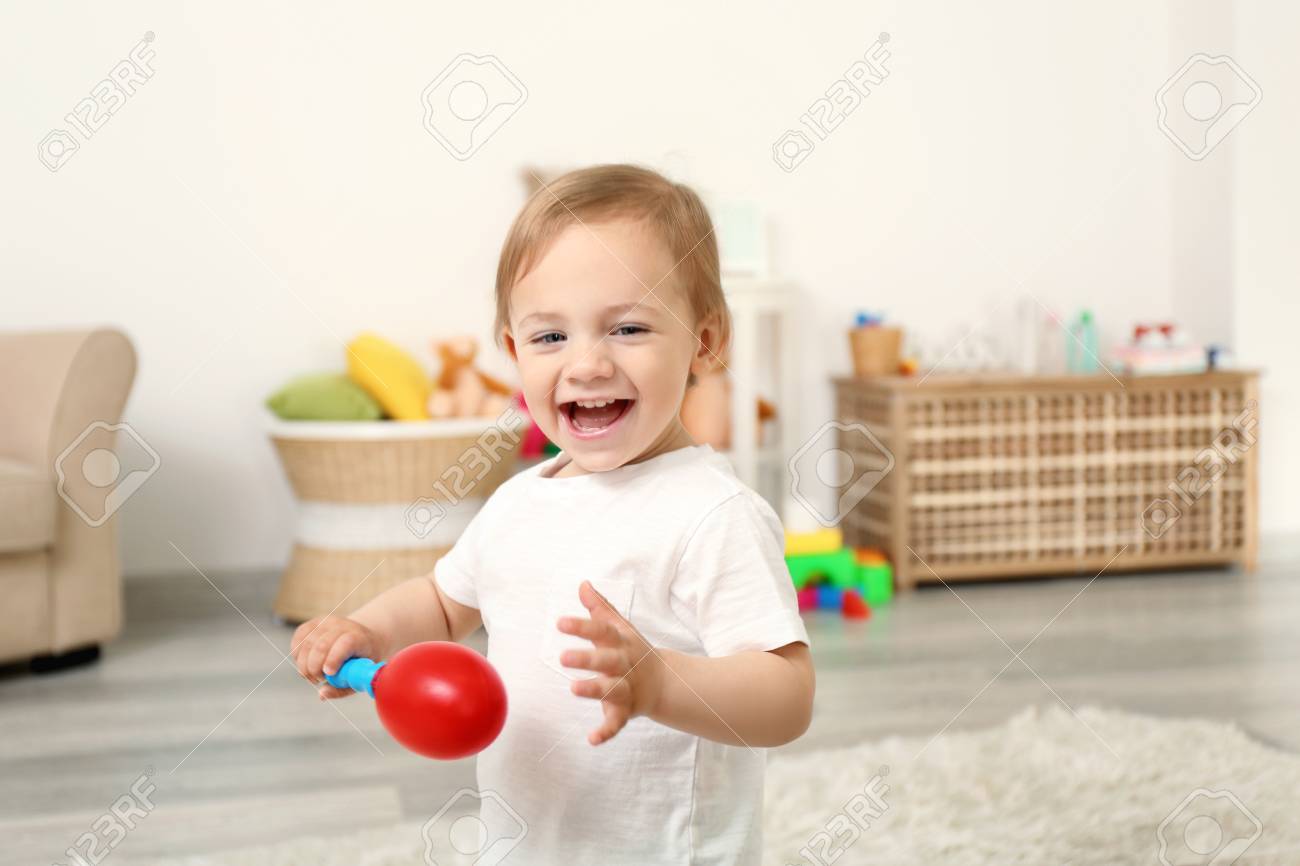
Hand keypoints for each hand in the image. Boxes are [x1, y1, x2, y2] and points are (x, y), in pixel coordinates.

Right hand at [290, 615, 384, 699]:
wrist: (362, 637)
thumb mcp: (358, 676)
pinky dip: (297, 657)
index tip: (328, 674)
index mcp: (359, 638)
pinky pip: (297, 641)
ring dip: (304, 666)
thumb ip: (342, 689)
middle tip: (318, 680)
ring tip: (314, 675)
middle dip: (315, 668)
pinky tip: (307, 663)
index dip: (334, 659)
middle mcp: (341, 626)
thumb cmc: (361, 661)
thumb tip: (321, 695)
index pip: (345, 643)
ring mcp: (325, 622)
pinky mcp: (311, 625)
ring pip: (305, 644)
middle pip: (321, 645)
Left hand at [556, 580, 663, 744]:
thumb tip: (582, 584)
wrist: (664, 682)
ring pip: (611, 690)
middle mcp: (624, 665)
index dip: (581, 626)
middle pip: (607, 660)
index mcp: (621, 643)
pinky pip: (616, 724)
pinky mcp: (625, 712)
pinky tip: (592, 739)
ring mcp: (626, 689)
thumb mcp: (619, 628)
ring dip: (594, 690)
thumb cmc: (632, 651)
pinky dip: (606, 732)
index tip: (559, 623)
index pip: (601, 631)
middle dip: (587, 658)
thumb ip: (599, 608)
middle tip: (562, 656)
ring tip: (573, 688)